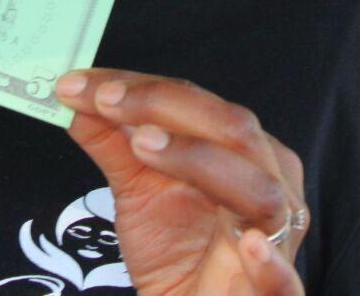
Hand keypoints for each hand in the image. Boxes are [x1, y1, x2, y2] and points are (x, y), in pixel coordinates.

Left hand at [58, 69, 306, 295]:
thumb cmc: (175, 251)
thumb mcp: (136, 189)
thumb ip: (110, 142)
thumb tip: (76, 97)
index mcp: (239, 151)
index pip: (194, 102)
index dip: (140, 87)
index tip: (82, 85)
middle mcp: (267, 183)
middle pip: (231, 129)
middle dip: (164, 107)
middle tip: (106, 100)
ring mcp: (275, 237)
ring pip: (258, 188)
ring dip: (200, 159)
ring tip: (144, 144)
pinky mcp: (274, 292)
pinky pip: (283, 278)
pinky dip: (270, 262)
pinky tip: (251, 246)